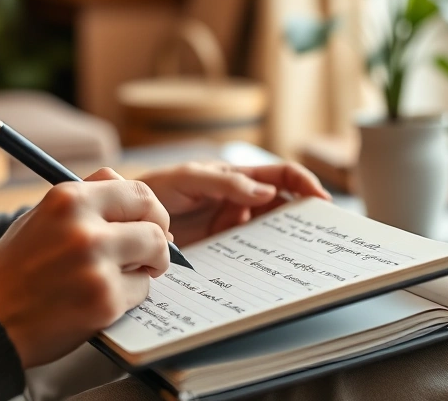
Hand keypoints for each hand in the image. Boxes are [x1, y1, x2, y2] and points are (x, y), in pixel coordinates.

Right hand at [0, 168, 169, 368]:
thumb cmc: (15, 269)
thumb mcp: (44, 216)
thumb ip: (89, 200)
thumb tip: (142, 204)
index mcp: (68, 199)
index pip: (139, 192)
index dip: (152, 211)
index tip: (151, 224)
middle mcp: (85, 227)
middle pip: (156, 224)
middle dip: (158, 241)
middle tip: (149, 256)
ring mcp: (96, 265)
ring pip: (154, 256)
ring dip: (144, 270)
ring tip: (118, 279)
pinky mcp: (104, 301)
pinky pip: (140, 292)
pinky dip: (127, 298)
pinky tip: (97, 301)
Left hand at [139, 161, 330, 247]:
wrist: (126, 220)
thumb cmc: (155, 189)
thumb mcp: (188, 178)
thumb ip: (226, 183)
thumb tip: (269, 192)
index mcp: (238, 177)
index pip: (282, 176)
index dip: (305, 184)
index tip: (321, 201)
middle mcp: (241, 201)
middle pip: (283, 207)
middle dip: (303, 217)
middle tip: (320, 234)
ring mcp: (233, 227)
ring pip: (270, 233)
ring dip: (285, 242)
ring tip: (302, 255)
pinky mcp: (223, 250)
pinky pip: (250, 255)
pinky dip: (263, 261)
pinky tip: (270, 270)